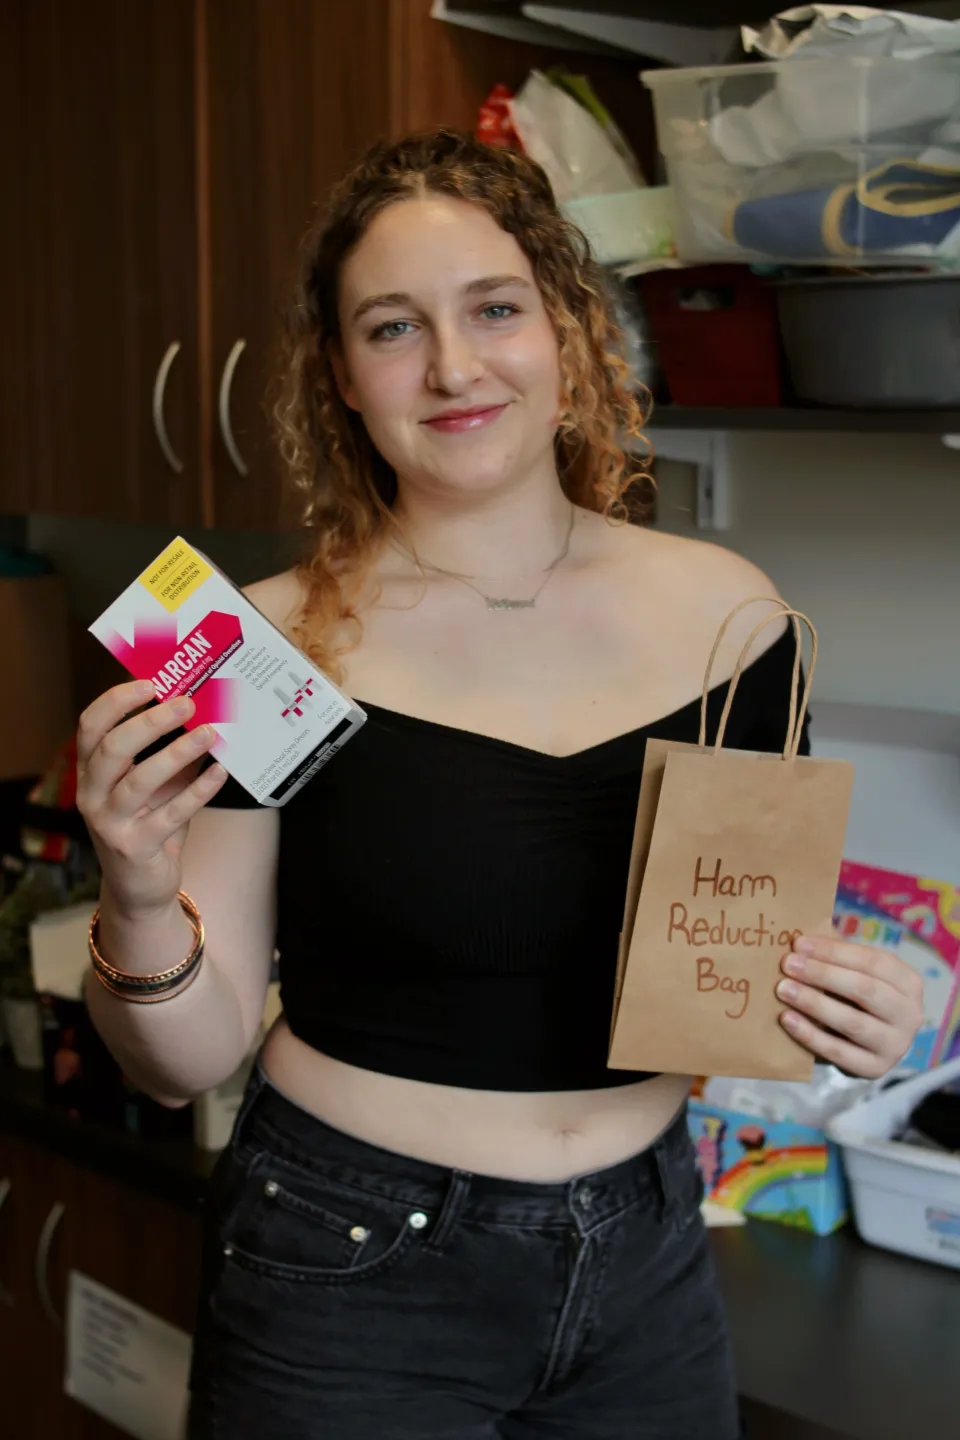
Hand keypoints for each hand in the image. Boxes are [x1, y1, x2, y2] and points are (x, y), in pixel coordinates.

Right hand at [76, 679, 226, 917]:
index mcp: (90, 772)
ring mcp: (110, 824)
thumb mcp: (154, 784)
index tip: (148, 683)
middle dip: (150, 722)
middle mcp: (92, 795)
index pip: (90, 727)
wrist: (139, 887)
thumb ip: (170, 751)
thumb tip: (203, 712)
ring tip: (210, 733)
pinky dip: (198, 791)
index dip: (116, 702)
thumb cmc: (148, 823)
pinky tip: (220, 773)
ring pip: (140, 781)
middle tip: (187, 704)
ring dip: (177, 753)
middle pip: (112, 749)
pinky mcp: (135, 848)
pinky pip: (170, 815)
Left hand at [776, 934, 923, 1078]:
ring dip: (814, 1003)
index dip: (833, 951)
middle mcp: (909, 1014)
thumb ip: (835, 956)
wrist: (869, 1043)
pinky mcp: (875, 1069)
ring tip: (783, 989)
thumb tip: (799, 938)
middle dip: (822, 974)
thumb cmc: (857, 996)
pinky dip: (810, 1035)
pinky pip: (839, 1052)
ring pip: (852, 1022)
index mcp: (908, 982)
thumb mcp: (855, 972)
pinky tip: (787, 1019)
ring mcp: (895, 1045)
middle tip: (788, 964)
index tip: (799, 944)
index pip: (872, 961)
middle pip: (864, 990)